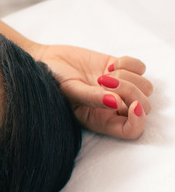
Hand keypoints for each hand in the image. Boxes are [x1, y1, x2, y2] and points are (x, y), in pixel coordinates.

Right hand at [34, 44, 153, 138]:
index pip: (132, 130)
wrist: (47, 61)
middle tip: (103, 81)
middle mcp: (113, 107)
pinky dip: (129, 64)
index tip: (132, 105)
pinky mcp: (122, 70)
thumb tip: (117, 102)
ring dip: (128, 77)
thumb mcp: (69, 92)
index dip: (138, 120)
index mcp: (100, 120)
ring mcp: (120, 88)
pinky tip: (110, 65)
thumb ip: (92, 98)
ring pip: (146, 88)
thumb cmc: (52, 82)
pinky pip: (141, 68)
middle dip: (130, 92)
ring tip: (104, 74)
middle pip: (144, 106)